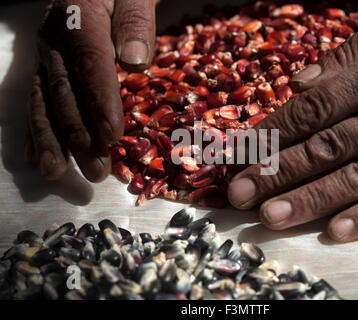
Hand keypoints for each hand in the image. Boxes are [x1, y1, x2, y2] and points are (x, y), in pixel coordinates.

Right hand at [25, 0, 157, 180]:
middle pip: (64, 91)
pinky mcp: (45, 66)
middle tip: (95, 170)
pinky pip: (38, 99)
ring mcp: (45, 54)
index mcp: (78, 17)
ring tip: (56, 173)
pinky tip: (36, 157)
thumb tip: (135, 60)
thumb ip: (135, 21)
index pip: (90, 65)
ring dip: (52, 140)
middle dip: (78, 134)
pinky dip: (36, 129)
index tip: (111, 137)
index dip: (100, 103)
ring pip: (44, 101)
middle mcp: (53, 38)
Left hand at [228, 0, 357, 241]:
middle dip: (278, 174)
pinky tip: (336, 231)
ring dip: (310, 200)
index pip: (313, 109)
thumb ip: (342, 58)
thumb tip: (298, 86)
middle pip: (326, 148)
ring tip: (272, 218)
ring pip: (357, 177)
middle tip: (240, 196)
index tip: (240, 153)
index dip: (273, 133)